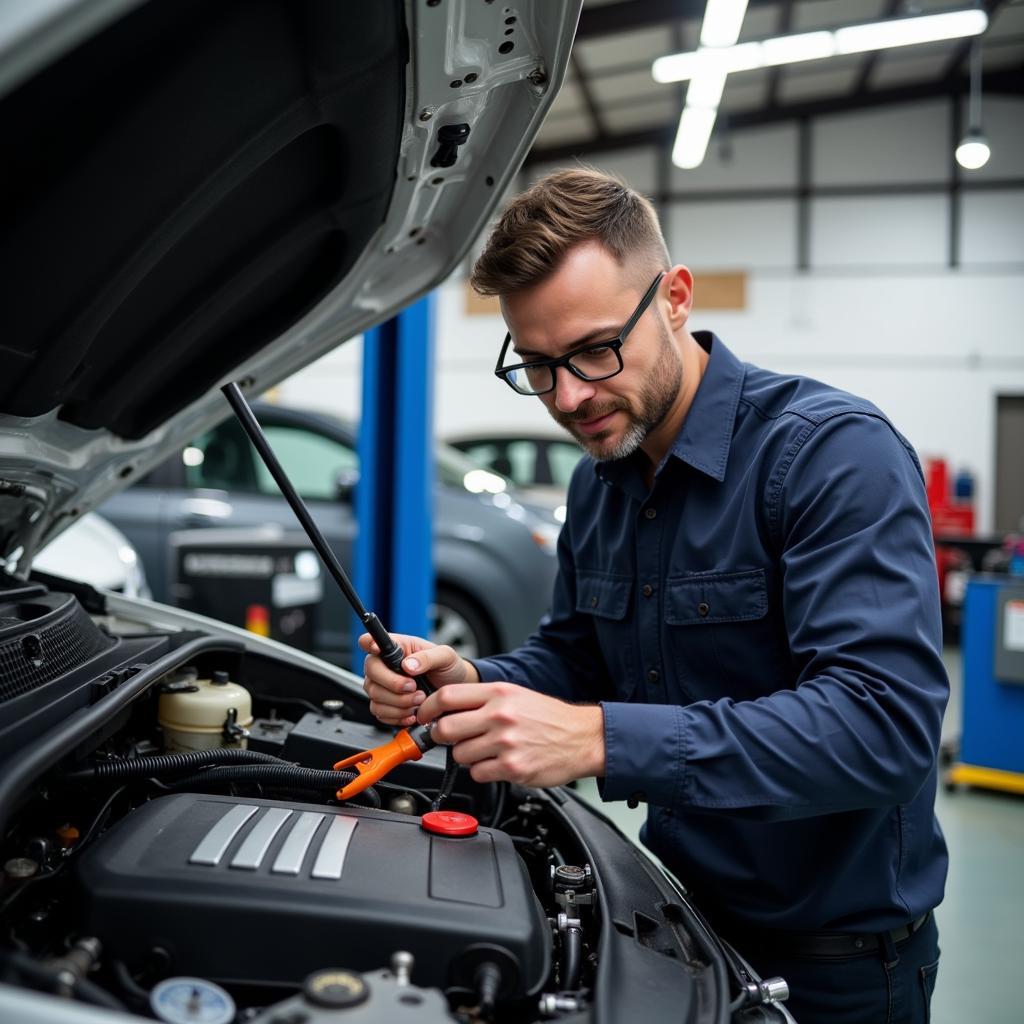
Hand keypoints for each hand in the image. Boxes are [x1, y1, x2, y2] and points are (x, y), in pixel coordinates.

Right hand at [358, 632, 476, 726]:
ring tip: (419, 700)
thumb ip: (428, 657)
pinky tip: (413, 712)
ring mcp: (383, 686)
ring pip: (375, 697)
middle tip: (414, 688)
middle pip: (371, 673)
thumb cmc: (448, 668)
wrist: (454, 691)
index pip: (370, 640)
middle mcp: (385, 666)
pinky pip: (380, 713)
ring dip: (399, 704)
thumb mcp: (445, 656)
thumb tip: (408, 664)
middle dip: (394, 685)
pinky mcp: (386, 705)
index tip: (377, 649)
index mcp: (397, 647)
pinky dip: (398, 716)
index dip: (369, 644)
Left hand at [417, 682, 604, 787]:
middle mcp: (501, 715)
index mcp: (499, 693)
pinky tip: (497, 763)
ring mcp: (506, 743)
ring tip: (484, 750)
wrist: (582, 738)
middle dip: (440, 736)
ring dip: (465, 756)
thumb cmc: (548, 717)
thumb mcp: (514, 695)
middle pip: (446, 728)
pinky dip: (482, 771)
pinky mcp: (513, 768)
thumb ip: (481, 700)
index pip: (447, 696)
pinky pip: (478, 774)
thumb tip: (444, 709)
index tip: (424, 716)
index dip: (427, 708)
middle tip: (447, 738)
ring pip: (460, 755)